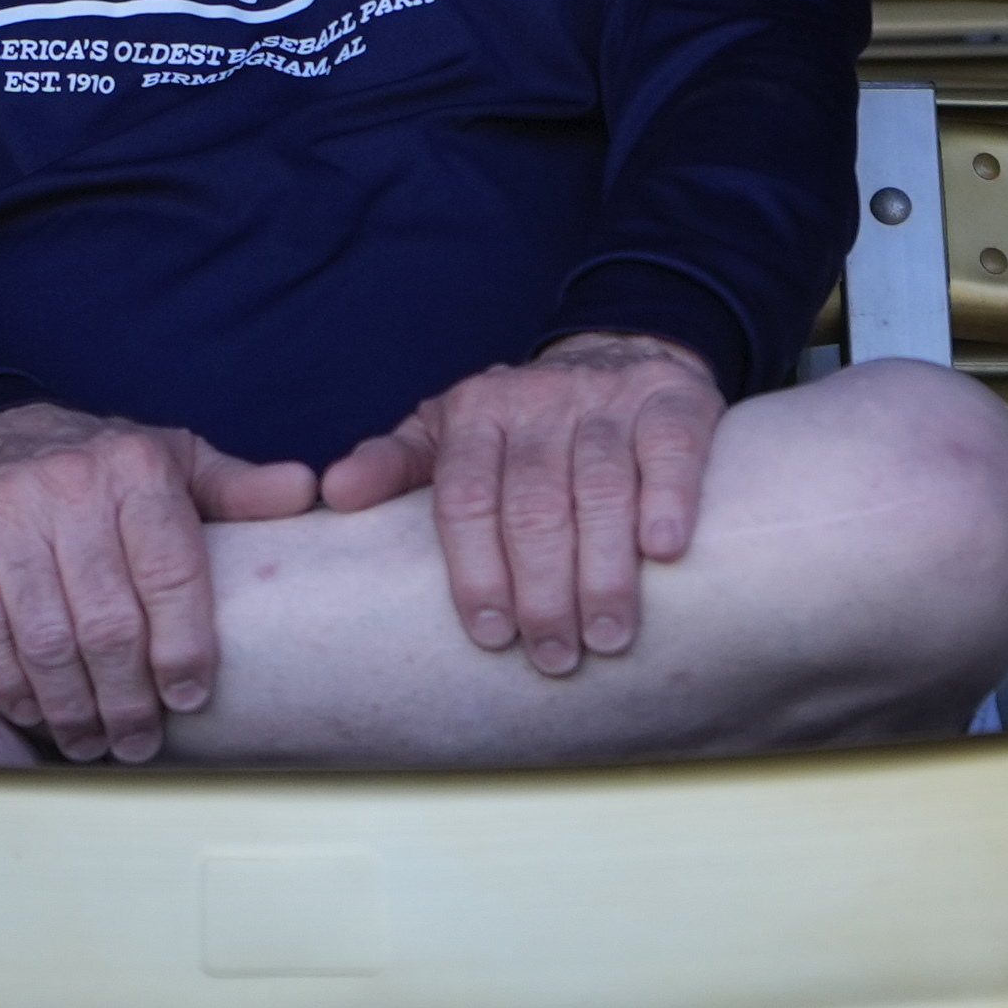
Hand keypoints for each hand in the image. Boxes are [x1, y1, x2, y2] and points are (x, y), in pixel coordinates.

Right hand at [0, 403, 317, 761]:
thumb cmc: (97, 464)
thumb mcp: (173, 461)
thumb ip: (237, 489)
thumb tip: (307, 492)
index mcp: (139, 468)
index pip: (172, 575)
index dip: (185, 650)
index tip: (187, 700)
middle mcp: (72, 484)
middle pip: (109, 622)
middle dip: (127, 698)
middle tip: (136, 741)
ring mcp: (6, 510)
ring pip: (47, 637)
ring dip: (72, 706)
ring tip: (89, 742)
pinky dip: (9, 684)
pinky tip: (33, 710)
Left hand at [314, 334, 722, 675]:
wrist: (616, 353)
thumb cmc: (521, 425)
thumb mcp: (447, 434)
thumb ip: (393, 465)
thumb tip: (335, 494)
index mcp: (473, 413)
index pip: (465, 498)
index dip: (476, 571)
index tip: (491, 635)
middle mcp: (537, 400)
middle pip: (533, 503)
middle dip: (541, 588)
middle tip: (553, 655)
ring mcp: (607, 397)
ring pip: (600, 485)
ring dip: (603, 568)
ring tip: (607, 635)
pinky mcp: (672, 399)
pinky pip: (670, 449)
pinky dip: (668, 499)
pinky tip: (664, 551)